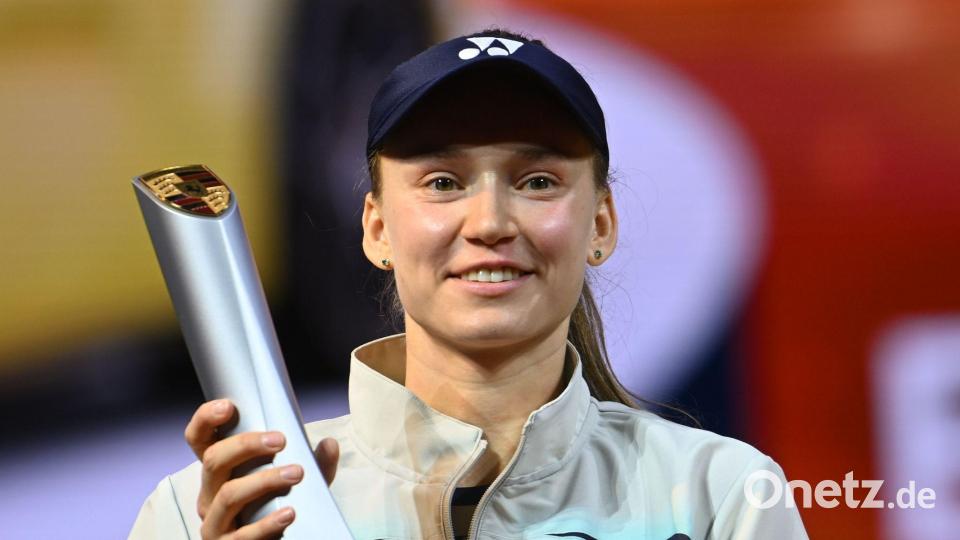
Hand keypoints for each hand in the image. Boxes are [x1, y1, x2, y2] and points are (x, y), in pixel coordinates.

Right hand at [184, 399, 339, 538]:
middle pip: (212, 461)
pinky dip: (267, 524)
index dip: (205, 420)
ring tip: (295, 473)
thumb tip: (330, 444)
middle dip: (245, 445)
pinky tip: (289, 513)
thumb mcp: (298, 483)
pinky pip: (243, 535)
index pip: (199, 440)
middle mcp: (209, 494)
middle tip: (280, 440)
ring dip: (263, 481)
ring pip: (228, 495)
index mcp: (220, 472)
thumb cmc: (279, 508)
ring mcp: (215, 523)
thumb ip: (314, 464)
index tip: (228, 406)